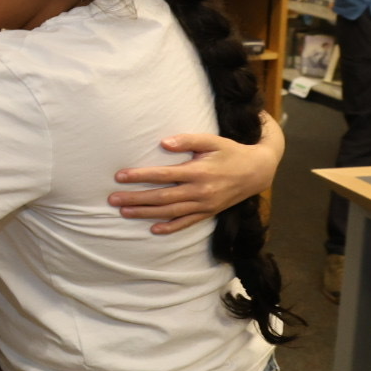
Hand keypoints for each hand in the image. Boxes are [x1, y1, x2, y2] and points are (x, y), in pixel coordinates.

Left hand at [110, 130, 279, 233]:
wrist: (258, 171)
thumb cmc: (230, 152)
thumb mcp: (212, 141)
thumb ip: (187, 140)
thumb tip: (163, 142)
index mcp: (198, 172)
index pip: (163, 175)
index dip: (140, 176)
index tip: (119, 176)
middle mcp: (200, 191)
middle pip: (162, 197)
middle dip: (135, 199)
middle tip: (112, 200)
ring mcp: (205, 205)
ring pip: (170, 212)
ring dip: (146, 213)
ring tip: (124, 212)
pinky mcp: (209, 212)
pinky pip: (187, 223)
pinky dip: (171, 227)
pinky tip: (154, 229)